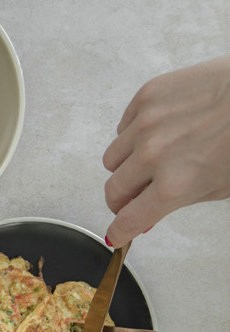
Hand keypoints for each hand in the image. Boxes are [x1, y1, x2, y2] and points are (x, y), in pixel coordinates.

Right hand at [102, 55, 229, 246]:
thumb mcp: (220, 186)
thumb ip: (177, 201)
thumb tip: (147, 213)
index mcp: (174, 185)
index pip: (128, 220)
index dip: (119, 232)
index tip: (116, 234)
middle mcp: (153, 155)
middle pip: (113, 191)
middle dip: (122, 200)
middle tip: (135, 196)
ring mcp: (146, 124)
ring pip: (112, 159)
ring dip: (126, 165)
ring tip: (153, 157)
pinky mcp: (146, 97)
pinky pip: (123, 127)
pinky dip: (134, 134)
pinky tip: (161, 130)